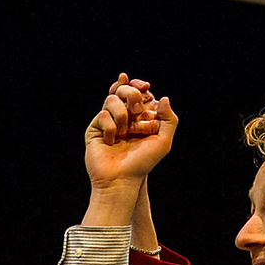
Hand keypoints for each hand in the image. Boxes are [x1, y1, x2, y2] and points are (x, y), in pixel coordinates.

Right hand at [85, 74, 176, 189]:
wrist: (121, 179)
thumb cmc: (142, 163)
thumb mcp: (163, 142)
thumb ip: (169, 119)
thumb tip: (162, 97)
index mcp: (139, 118)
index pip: (137, 92)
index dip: (139, 86)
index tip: (145, 87)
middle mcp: (123, 118)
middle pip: (123, 90)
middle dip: (132, 95)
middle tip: (137, 110)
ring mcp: (108, 122)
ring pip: (111, 99)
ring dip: (122, 114)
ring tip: (124, 133)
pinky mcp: (95, 129)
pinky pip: (102, 115)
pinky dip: (110, 127)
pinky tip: (111, 141)